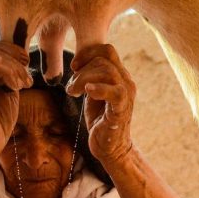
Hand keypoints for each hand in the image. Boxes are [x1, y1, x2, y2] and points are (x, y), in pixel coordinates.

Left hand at [66, 44, 134, 163]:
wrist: (110, 147)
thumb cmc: (100, 120)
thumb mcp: (93, 93)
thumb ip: (90, 77)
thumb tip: (78, 64)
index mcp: (119, 75)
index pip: (107, 50)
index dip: (88, 53)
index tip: (74, 67)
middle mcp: (126, 81)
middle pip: (103, 59)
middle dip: (81, 70)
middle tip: (71, 88)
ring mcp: (126, 94)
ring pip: (106, 71)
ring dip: (83, 80)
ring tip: (73, 93)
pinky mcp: (122, 108)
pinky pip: (115, 91)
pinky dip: (99, 88)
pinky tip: (87, 92)